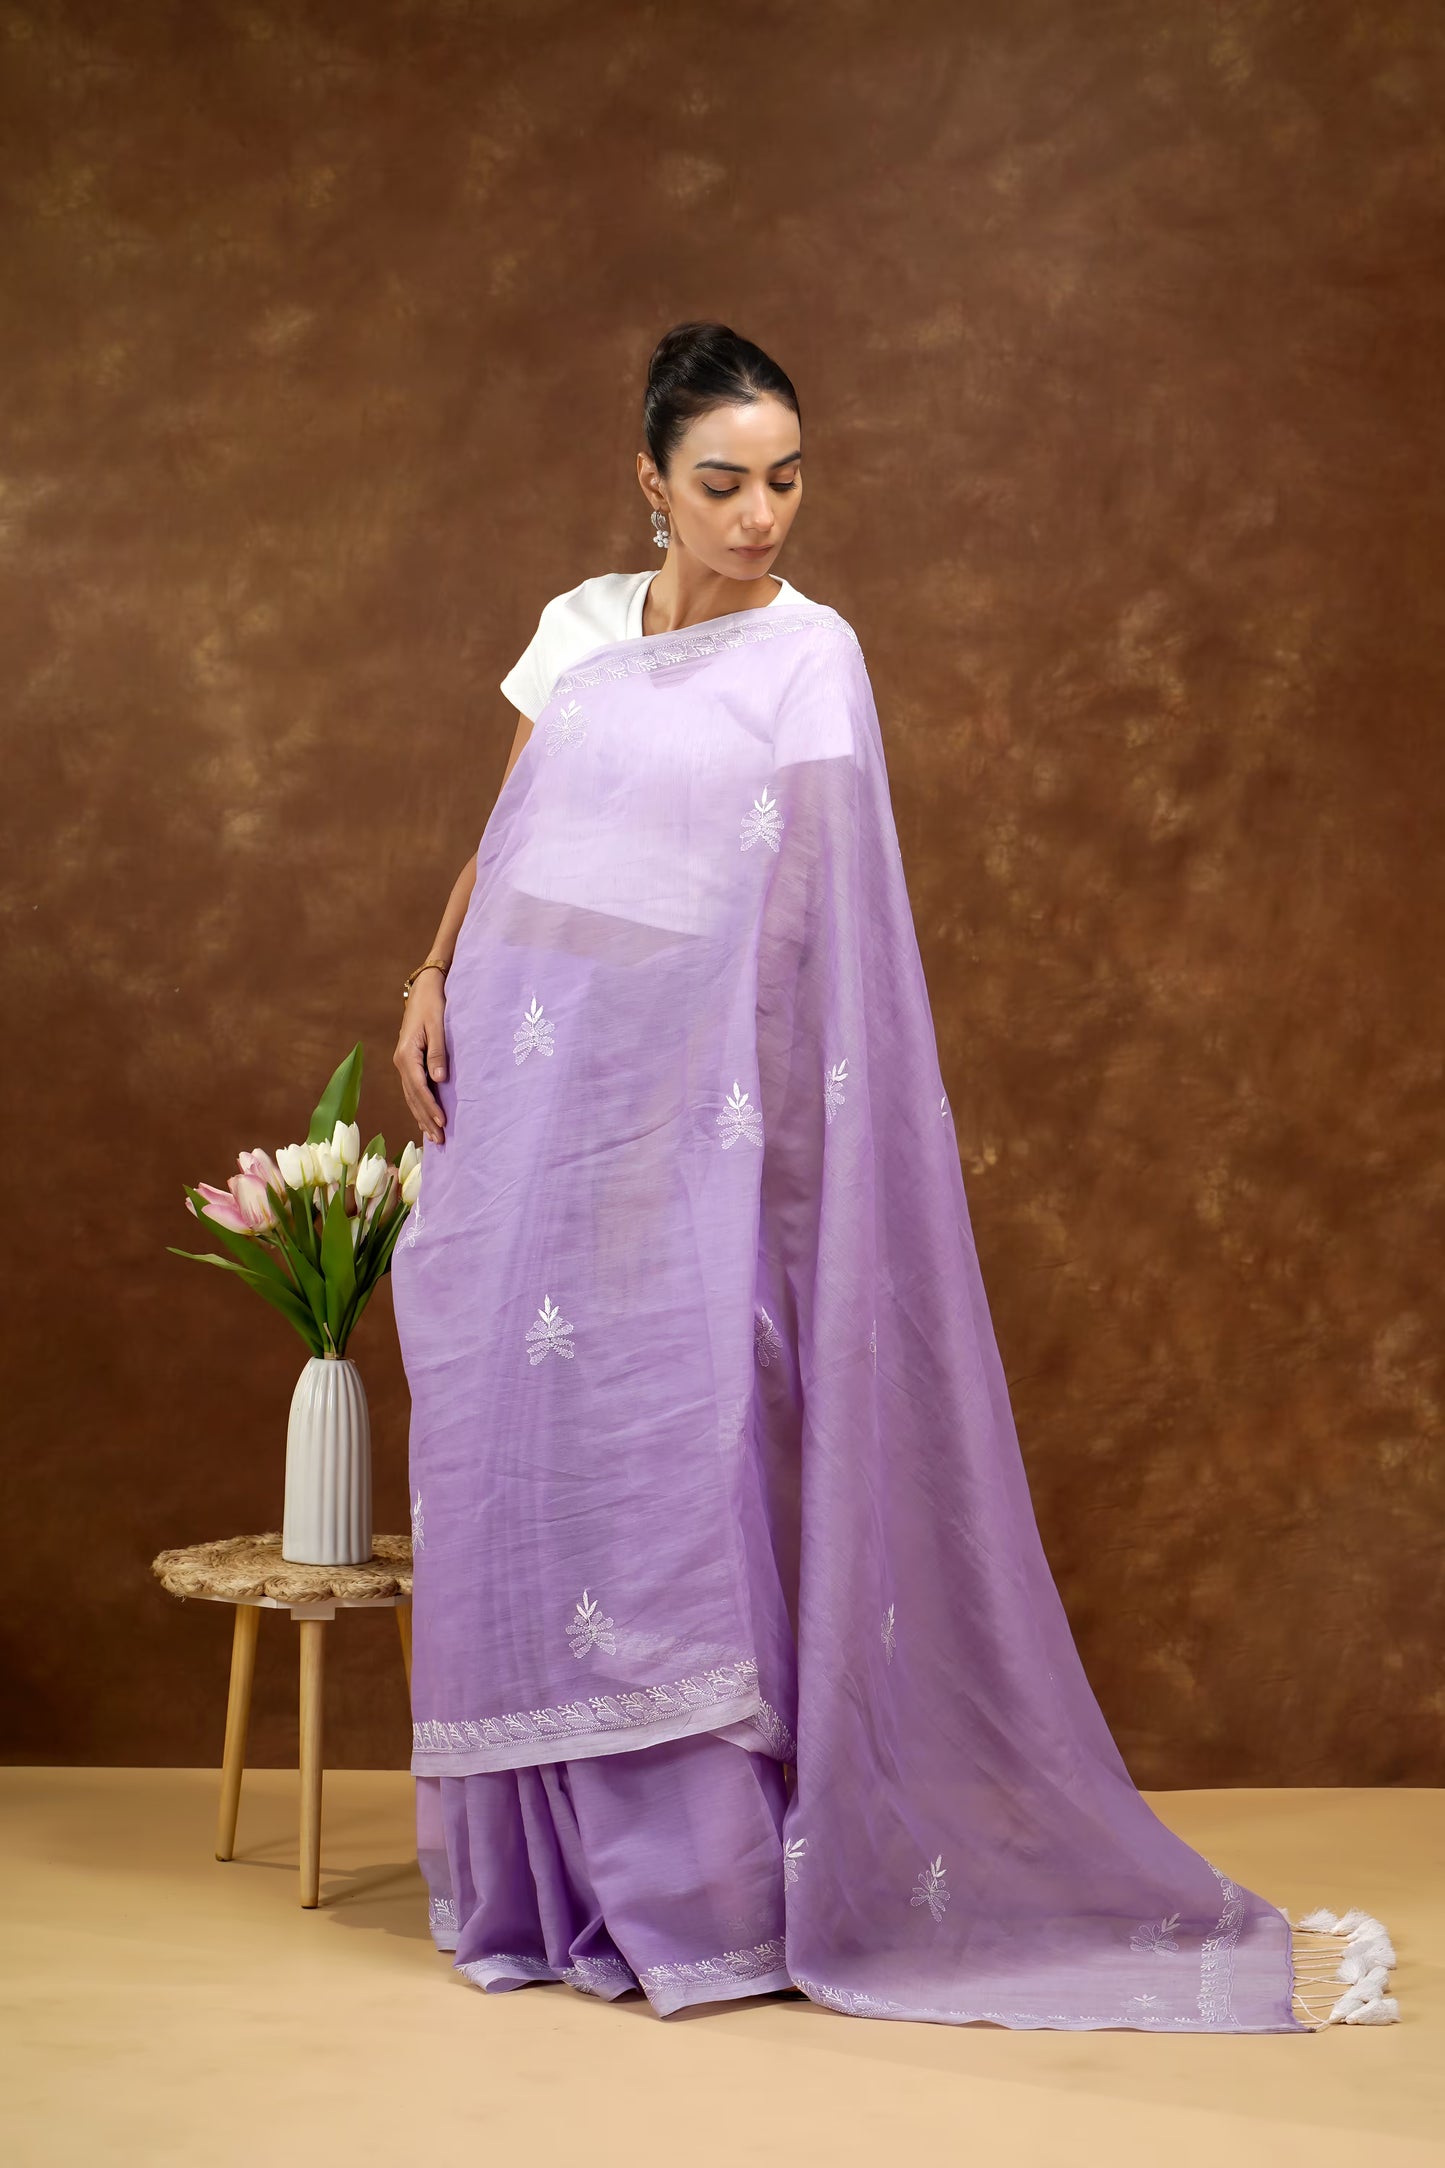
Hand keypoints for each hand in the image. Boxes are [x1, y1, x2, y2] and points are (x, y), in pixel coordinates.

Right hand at [394, 976, 447, 1143]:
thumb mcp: (438, 1026)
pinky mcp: (408, 1062)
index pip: (418, 1087)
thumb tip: (439, 1080)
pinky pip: (412, 1089)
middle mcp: (401, 1062)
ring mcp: (403, 1063)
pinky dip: (419, 1105)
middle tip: (440, 1140)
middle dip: (426, 1119)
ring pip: (410, 1096)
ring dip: (421, 1116)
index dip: (430, 1106)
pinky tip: (424, 1119)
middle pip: (412, 1097)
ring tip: (433, 1137)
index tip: (442, 1122)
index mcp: (406, 1054)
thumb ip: (438, 1053)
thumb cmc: (434, 1005)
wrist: (424, 990)